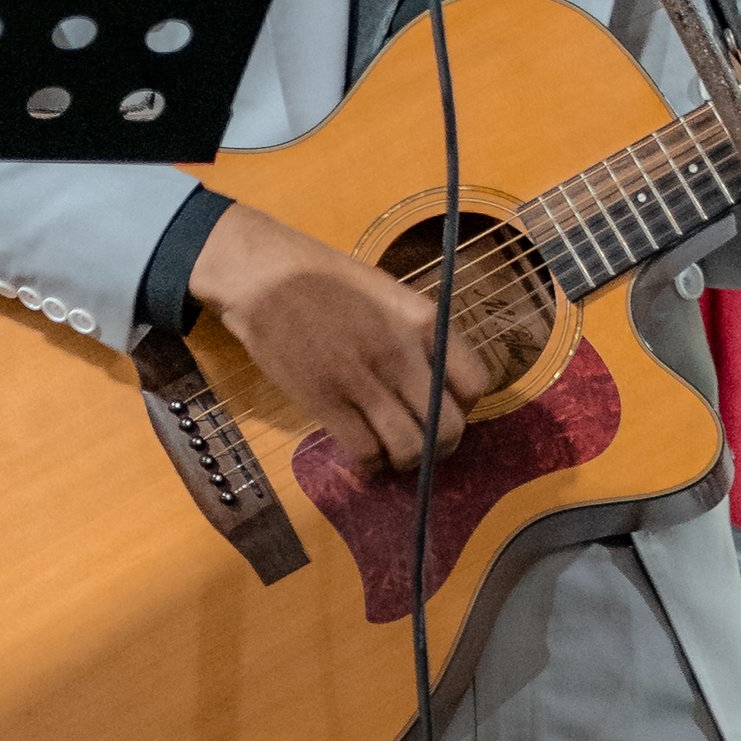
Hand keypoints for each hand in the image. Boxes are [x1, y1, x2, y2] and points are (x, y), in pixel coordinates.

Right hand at [189, 203, 491, 473]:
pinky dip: (369, 464)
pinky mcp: (325, 401)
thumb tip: (441, 382)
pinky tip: (364, 456)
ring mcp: (362, 379)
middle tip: (422, 444)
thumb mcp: (390, 295)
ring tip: (393, 454)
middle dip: (440, 446)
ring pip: (409, 448)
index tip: (444, 407)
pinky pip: (364, 452)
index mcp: (424, 321)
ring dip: (405, 461)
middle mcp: (401, 353)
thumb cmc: (327, 279)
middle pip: (448, 427)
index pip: (476, 384)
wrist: (265, 276)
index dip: (464, 406)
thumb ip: (419, 335)